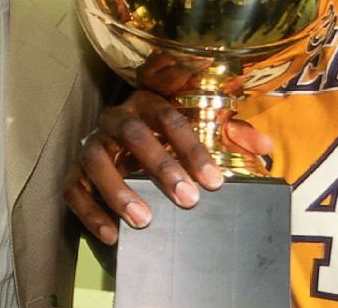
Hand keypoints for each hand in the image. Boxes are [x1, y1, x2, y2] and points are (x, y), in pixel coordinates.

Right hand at [64, 83, 270, 245]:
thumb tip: (264, 146)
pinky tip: (112, 234)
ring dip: (119, 190)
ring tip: (143, 220)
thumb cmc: (167, 138)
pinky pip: (73, 190)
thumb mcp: (200, 130)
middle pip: (133, 134)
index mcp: (146, 103)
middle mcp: (114, 119)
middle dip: (161, 166)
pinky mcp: (75, 171)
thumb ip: (232, 135)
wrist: (122, 141)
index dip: (192, 149)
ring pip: (96, 161)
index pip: (169, 117)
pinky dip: (89, 212)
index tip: (215, 182)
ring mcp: (91, 145)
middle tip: (187, 199)